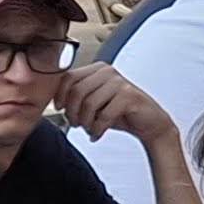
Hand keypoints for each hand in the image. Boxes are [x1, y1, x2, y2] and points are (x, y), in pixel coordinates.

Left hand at [53, 62, 175, 147]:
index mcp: (97, 69)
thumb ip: (77, 95)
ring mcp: (120, 82)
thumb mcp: (94, 102)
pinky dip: (98, 129)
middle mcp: (108, 71)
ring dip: (85, 123)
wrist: (149, 123)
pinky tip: (97, 134)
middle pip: (76, 91)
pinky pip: (104, 115)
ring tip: (89, 130)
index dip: (59, 94)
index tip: (59, 108)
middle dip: (72, 112)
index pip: (68, 77)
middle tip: (76, 124)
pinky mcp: (129, 96)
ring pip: (89, 104)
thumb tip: (54, 100)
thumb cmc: (119, 113)